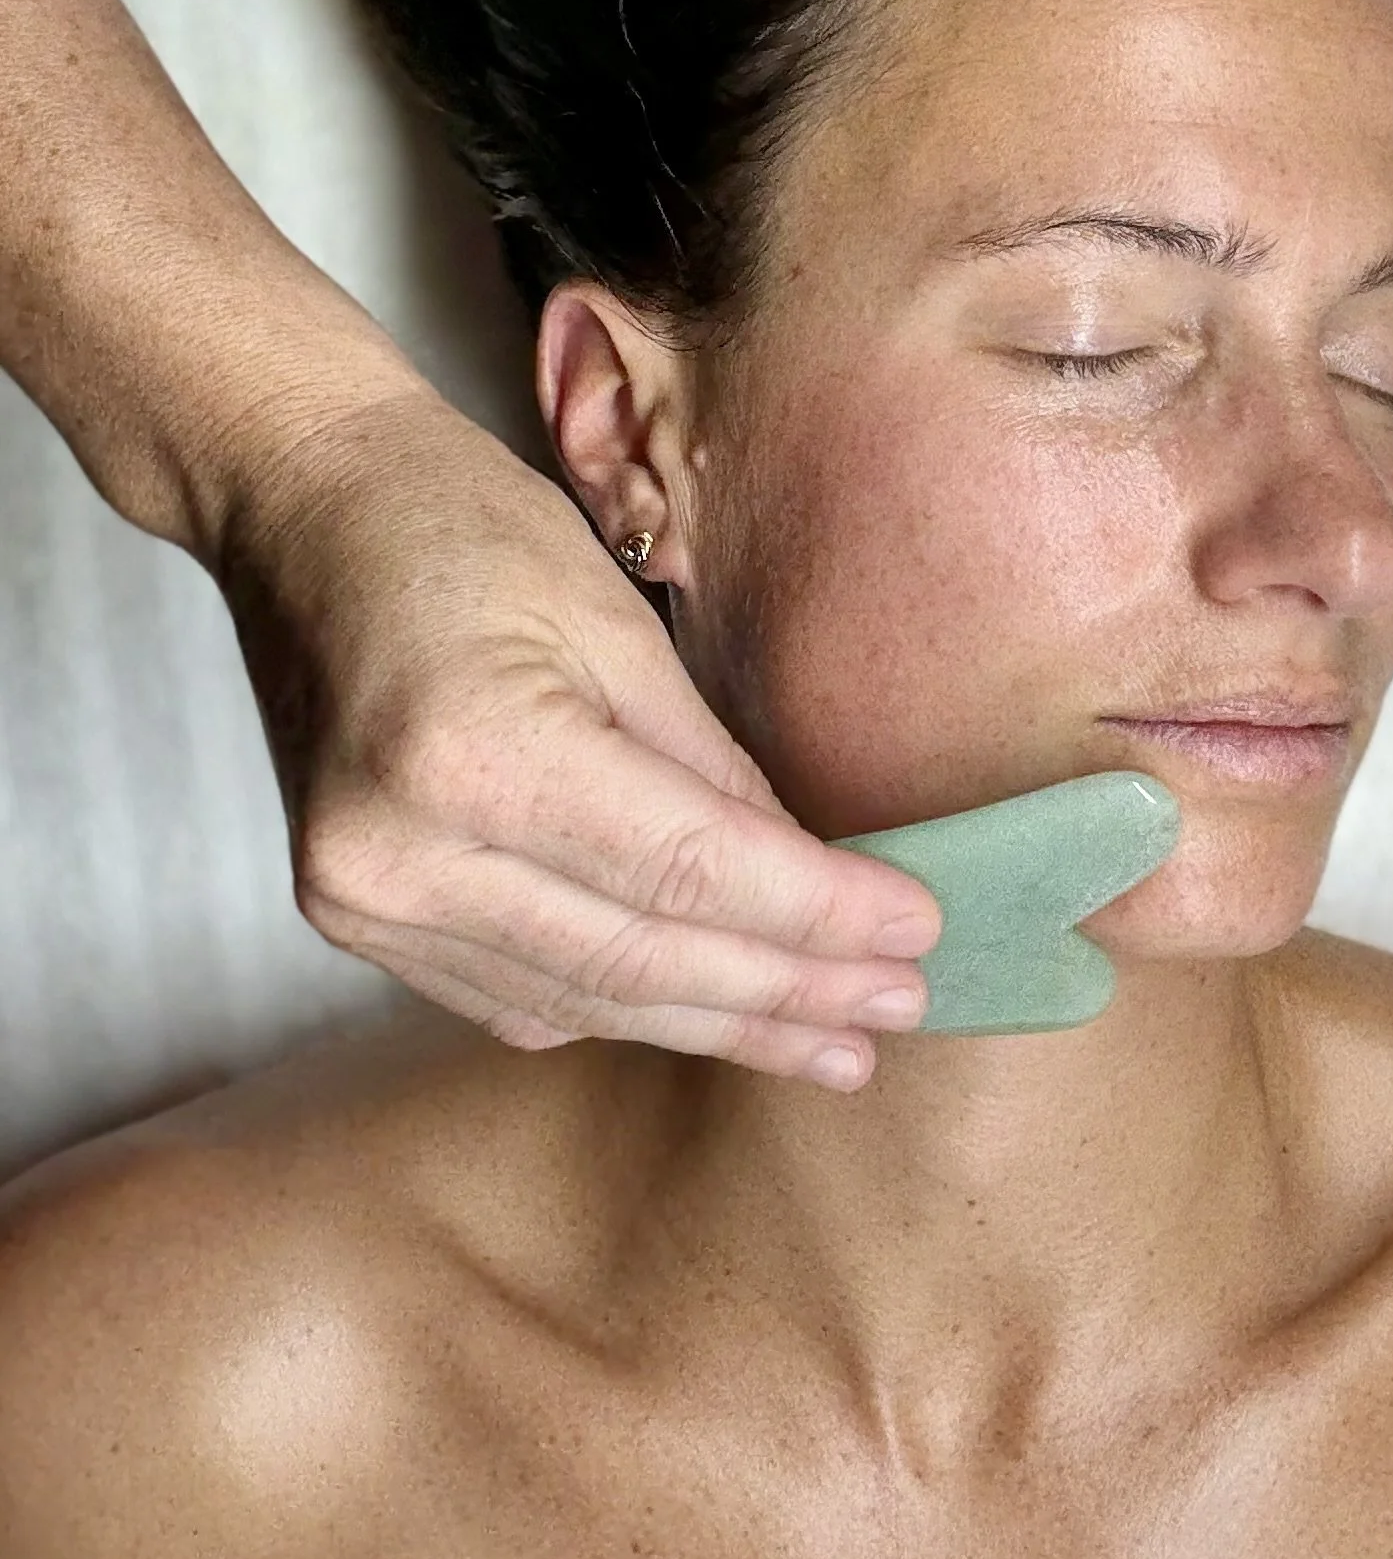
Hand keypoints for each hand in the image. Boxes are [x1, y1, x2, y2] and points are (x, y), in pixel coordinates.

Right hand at [215, 387, 940, 1085]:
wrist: (306, 514)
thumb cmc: (468, 531)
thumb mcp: (620, 624)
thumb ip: (716, 769)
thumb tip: (818, 885)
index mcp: (470, 751)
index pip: (686, 870)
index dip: (815, 914)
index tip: (920, 930)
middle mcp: (399, 853)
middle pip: (640, 958)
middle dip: (787, 991)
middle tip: (899, 1006)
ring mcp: (363, 901)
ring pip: (585, 999)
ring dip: (721, 1023)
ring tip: (833, 1044)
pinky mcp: (355, 921)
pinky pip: (518, 997)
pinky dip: (627, 1008)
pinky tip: (716, 1017)